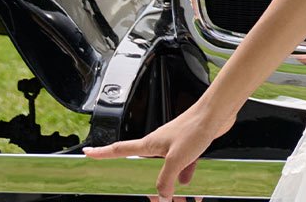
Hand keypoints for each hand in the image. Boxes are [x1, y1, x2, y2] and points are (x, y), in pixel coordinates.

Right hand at [82, 101, 234, 201]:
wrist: (218, 112)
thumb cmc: (195, 127)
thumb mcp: (176, 159)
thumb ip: (166, 179)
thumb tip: (161, 196)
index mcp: (150, 144)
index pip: (120, 149)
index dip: (102, 152)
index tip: (87, 151)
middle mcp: (160, 142)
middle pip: (144, 162)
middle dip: (143, 178)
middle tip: (141, 189)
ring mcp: (175, 143)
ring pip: (167, 167)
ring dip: (169, 181)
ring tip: (174, 195)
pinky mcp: (190, 144)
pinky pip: (184, 164)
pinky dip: (186, 174)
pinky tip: (191, 183)